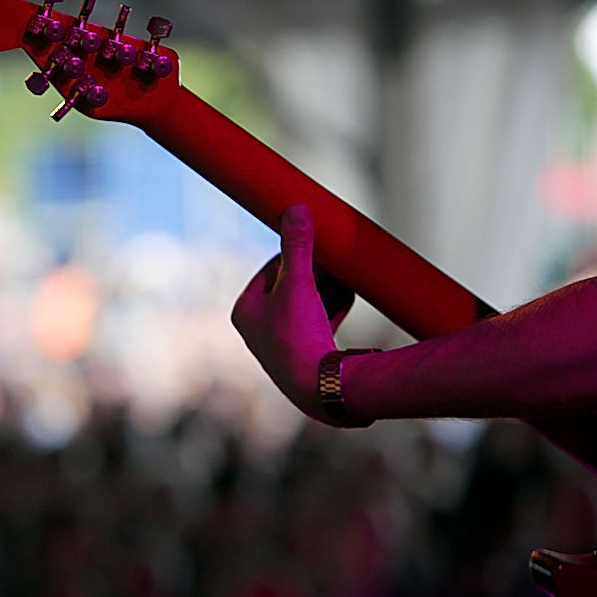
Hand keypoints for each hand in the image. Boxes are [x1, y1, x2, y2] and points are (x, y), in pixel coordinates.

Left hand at [231, 203, 354, 419]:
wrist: (321, 387)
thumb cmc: (299, 336)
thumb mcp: (299, 284)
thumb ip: (298, 246)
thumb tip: (296, 209)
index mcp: (245, 311)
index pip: (272, 268)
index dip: (296, 251)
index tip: (317, 236)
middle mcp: (260, 329)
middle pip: (292, 285)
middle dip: (317, 270)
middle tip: (335, 254)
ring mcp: (283, 343)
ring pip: (308, 302)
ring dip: (327, 287)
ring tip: (346, 272)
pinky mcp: (307, 354)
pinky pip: (321, 320)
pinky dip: (334, 306)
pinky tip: (351, 292)